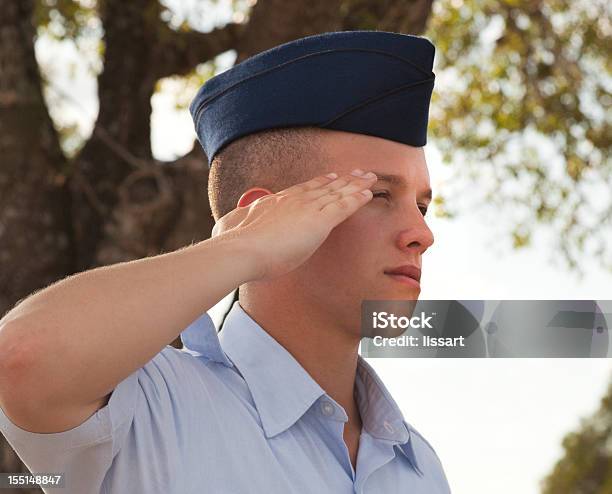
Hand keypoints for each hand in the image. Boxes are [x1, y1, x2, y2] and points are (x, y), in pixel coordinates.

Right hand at [212, 169, 376, 281]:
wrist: (241, 250)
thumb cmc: (233, 244)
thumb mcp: (230, 227)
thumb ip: (234, 224)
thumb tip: (225, 224)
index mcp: (274, 202)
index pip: (302, 190)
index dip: (319, 183)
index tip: (330, 177)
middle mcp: (293, 200)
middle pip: (324, 187)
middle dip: (343, 180)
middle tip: (357, 173)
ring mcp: (307, 209)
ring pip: (338, 193)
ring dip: (355, 185)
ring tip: (369, 178)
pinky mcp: (319, 221)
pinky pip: (344, 207)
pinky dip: (357, 199)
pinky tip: (368, 194)